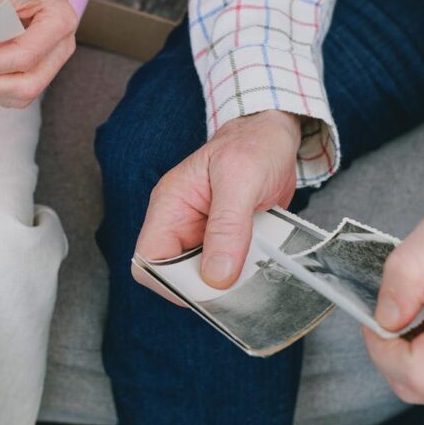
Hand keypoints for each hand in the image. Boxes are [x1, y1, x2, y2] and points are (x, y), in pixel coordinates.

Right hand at [133, 110, 301, 302]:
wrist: (275, 135)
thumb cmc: (253, 145)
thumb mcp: (240, 179)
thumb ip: (227, 227)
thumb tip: (216, 275)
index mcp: (170, 206)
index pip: (148, 259)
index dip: (169, 282)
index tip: (206, 289)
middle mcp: (180, 224)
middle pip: (174, 275)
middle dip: (204, 287)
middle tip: (238, 286)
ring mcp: (203, 235)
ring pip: (202, 278)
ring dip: (228, 284)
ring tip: (254, 274)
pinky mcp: (226, 241)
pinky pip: (227, 271)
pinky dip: (243, 276)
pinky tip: (262, 267)